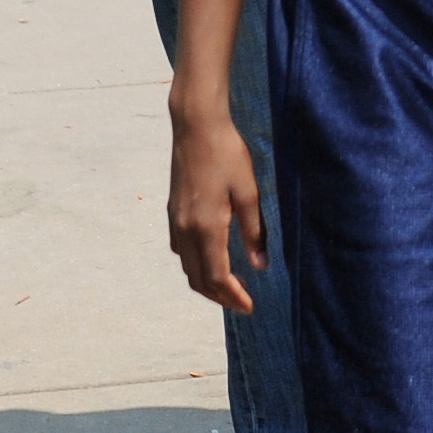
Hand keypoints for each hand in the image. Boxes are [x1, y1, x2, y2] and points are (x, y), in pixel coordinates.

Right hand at [166, 105, 264, 312]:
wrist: (196, 125)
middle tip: (242, 302)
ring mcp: (175, 220)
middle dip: (219, 296)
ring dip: (206, 282)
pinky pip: (181, 250)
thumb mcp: (249, 192)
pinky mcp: (172, 211)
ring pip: (187, 267)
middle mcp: (185, 229)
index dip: (233, 296)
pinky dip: (196, 264)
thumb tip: (260, 265)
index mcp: (206, 227)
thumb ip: (254, 231)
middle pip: (198, 279)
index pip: (216, 277)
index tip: (250, 306)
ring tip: (230, 285)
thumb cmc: (227, 153)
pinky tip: (212, 258)